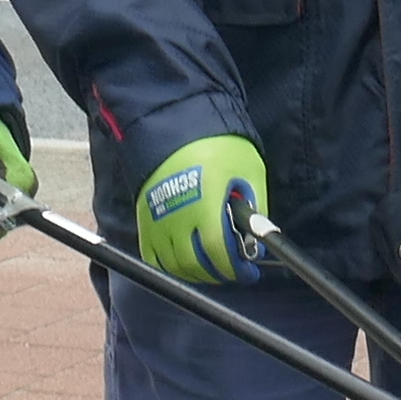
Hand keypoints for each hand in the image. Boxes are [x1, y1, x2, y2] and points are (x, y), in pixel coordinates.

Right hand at [137, 134, 268, 288]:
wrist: (177, 126)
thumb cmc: (217, 146)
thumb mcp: (248, 171)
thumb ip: (254, 208)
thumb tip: (257, 242)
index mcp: (205, 203)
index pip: (217, 250)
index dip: (235, 268)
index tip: (248, 272)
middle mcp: (177, 217)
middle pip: (195, 264)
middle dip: (219, 273)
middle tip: (233, 270)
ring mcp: (156, 221)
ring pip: (174, 266)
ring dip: (196, 273)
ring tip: (212, 267)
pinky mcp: (143, 220)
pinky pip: (152, 258)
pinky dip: (170, 268)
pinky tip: (187, 264)